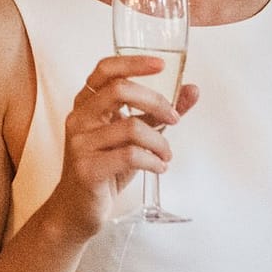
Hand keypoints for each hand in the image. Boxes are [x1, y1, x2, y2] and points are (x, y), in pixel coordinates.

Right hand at [41, 55, 198, 240]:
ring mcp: (80, 143)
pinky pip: (130, 156)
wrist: (78, 209)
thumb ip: (160, 112)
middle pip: (120, 90)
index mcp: (87, 104)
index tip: (162, 64)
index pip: (105, 69)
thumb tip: (192, 89)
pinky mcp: (86, 169)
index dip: (133, 62)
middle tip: (175, 119)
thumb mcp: (135, 135)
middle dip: (157, 102)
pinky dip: (153, 161)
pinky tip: (158, 167)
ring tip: (166, 155)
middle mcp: (79, 118)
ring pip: (132, 127)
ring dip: (160, 142)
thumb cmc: (107, 167)